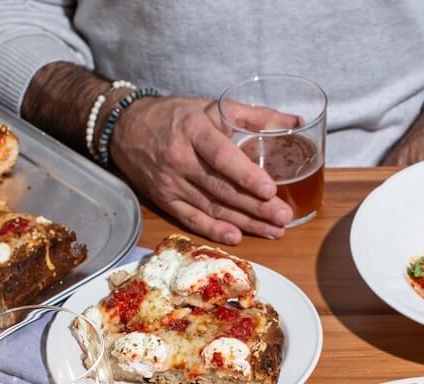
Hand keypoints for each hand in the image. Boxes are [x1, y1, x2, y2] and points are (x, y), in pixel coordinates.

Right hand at [111, 96, 298, 243]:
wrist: (126, 128)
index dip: (246, 175)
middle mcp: (181, 159)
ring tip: (273, 230)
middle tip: (284, 217)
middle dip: (256, 206)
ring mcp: (171, 183)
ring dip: (245, 222)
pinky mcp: (165, 200)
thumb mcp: (212, 107)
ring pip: (212, 207)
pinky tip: (237, 237)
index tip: (270, 190)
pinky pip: (191, 219)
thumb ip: (255, 115)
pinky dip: (214, 230)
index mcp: (195, 131)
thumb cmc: (177, 116)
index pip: (222, 156)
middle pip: (222, 188)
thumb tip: (296, 122)